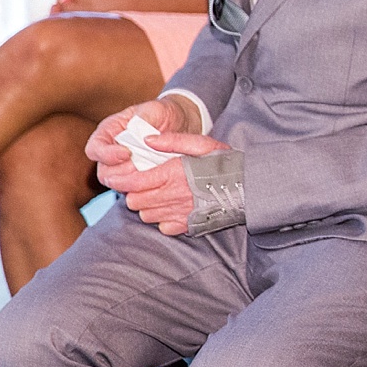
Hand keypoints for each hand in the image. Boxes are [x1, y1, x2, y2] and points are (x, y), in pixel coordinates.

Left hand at [85, 98, 226, 234]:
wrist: (247, 186)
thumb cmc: (224, 162)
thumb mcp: (201, 143)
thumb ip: (172, 140)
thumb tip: (147, 140)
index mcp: (172, 174)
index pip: (133, 182)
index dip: (121, 180)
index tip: (119, 177)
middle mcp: (172, 196)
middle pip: (134, 201)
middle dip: (135, 192)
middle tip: (144, 183)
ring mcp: (179, 213)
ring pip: (145, 215)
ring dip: (147, 205)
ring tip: (158, 195)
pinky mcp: (187, 225)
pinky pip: (162, 227)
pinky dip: (162, 219)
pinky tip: (171, 208)